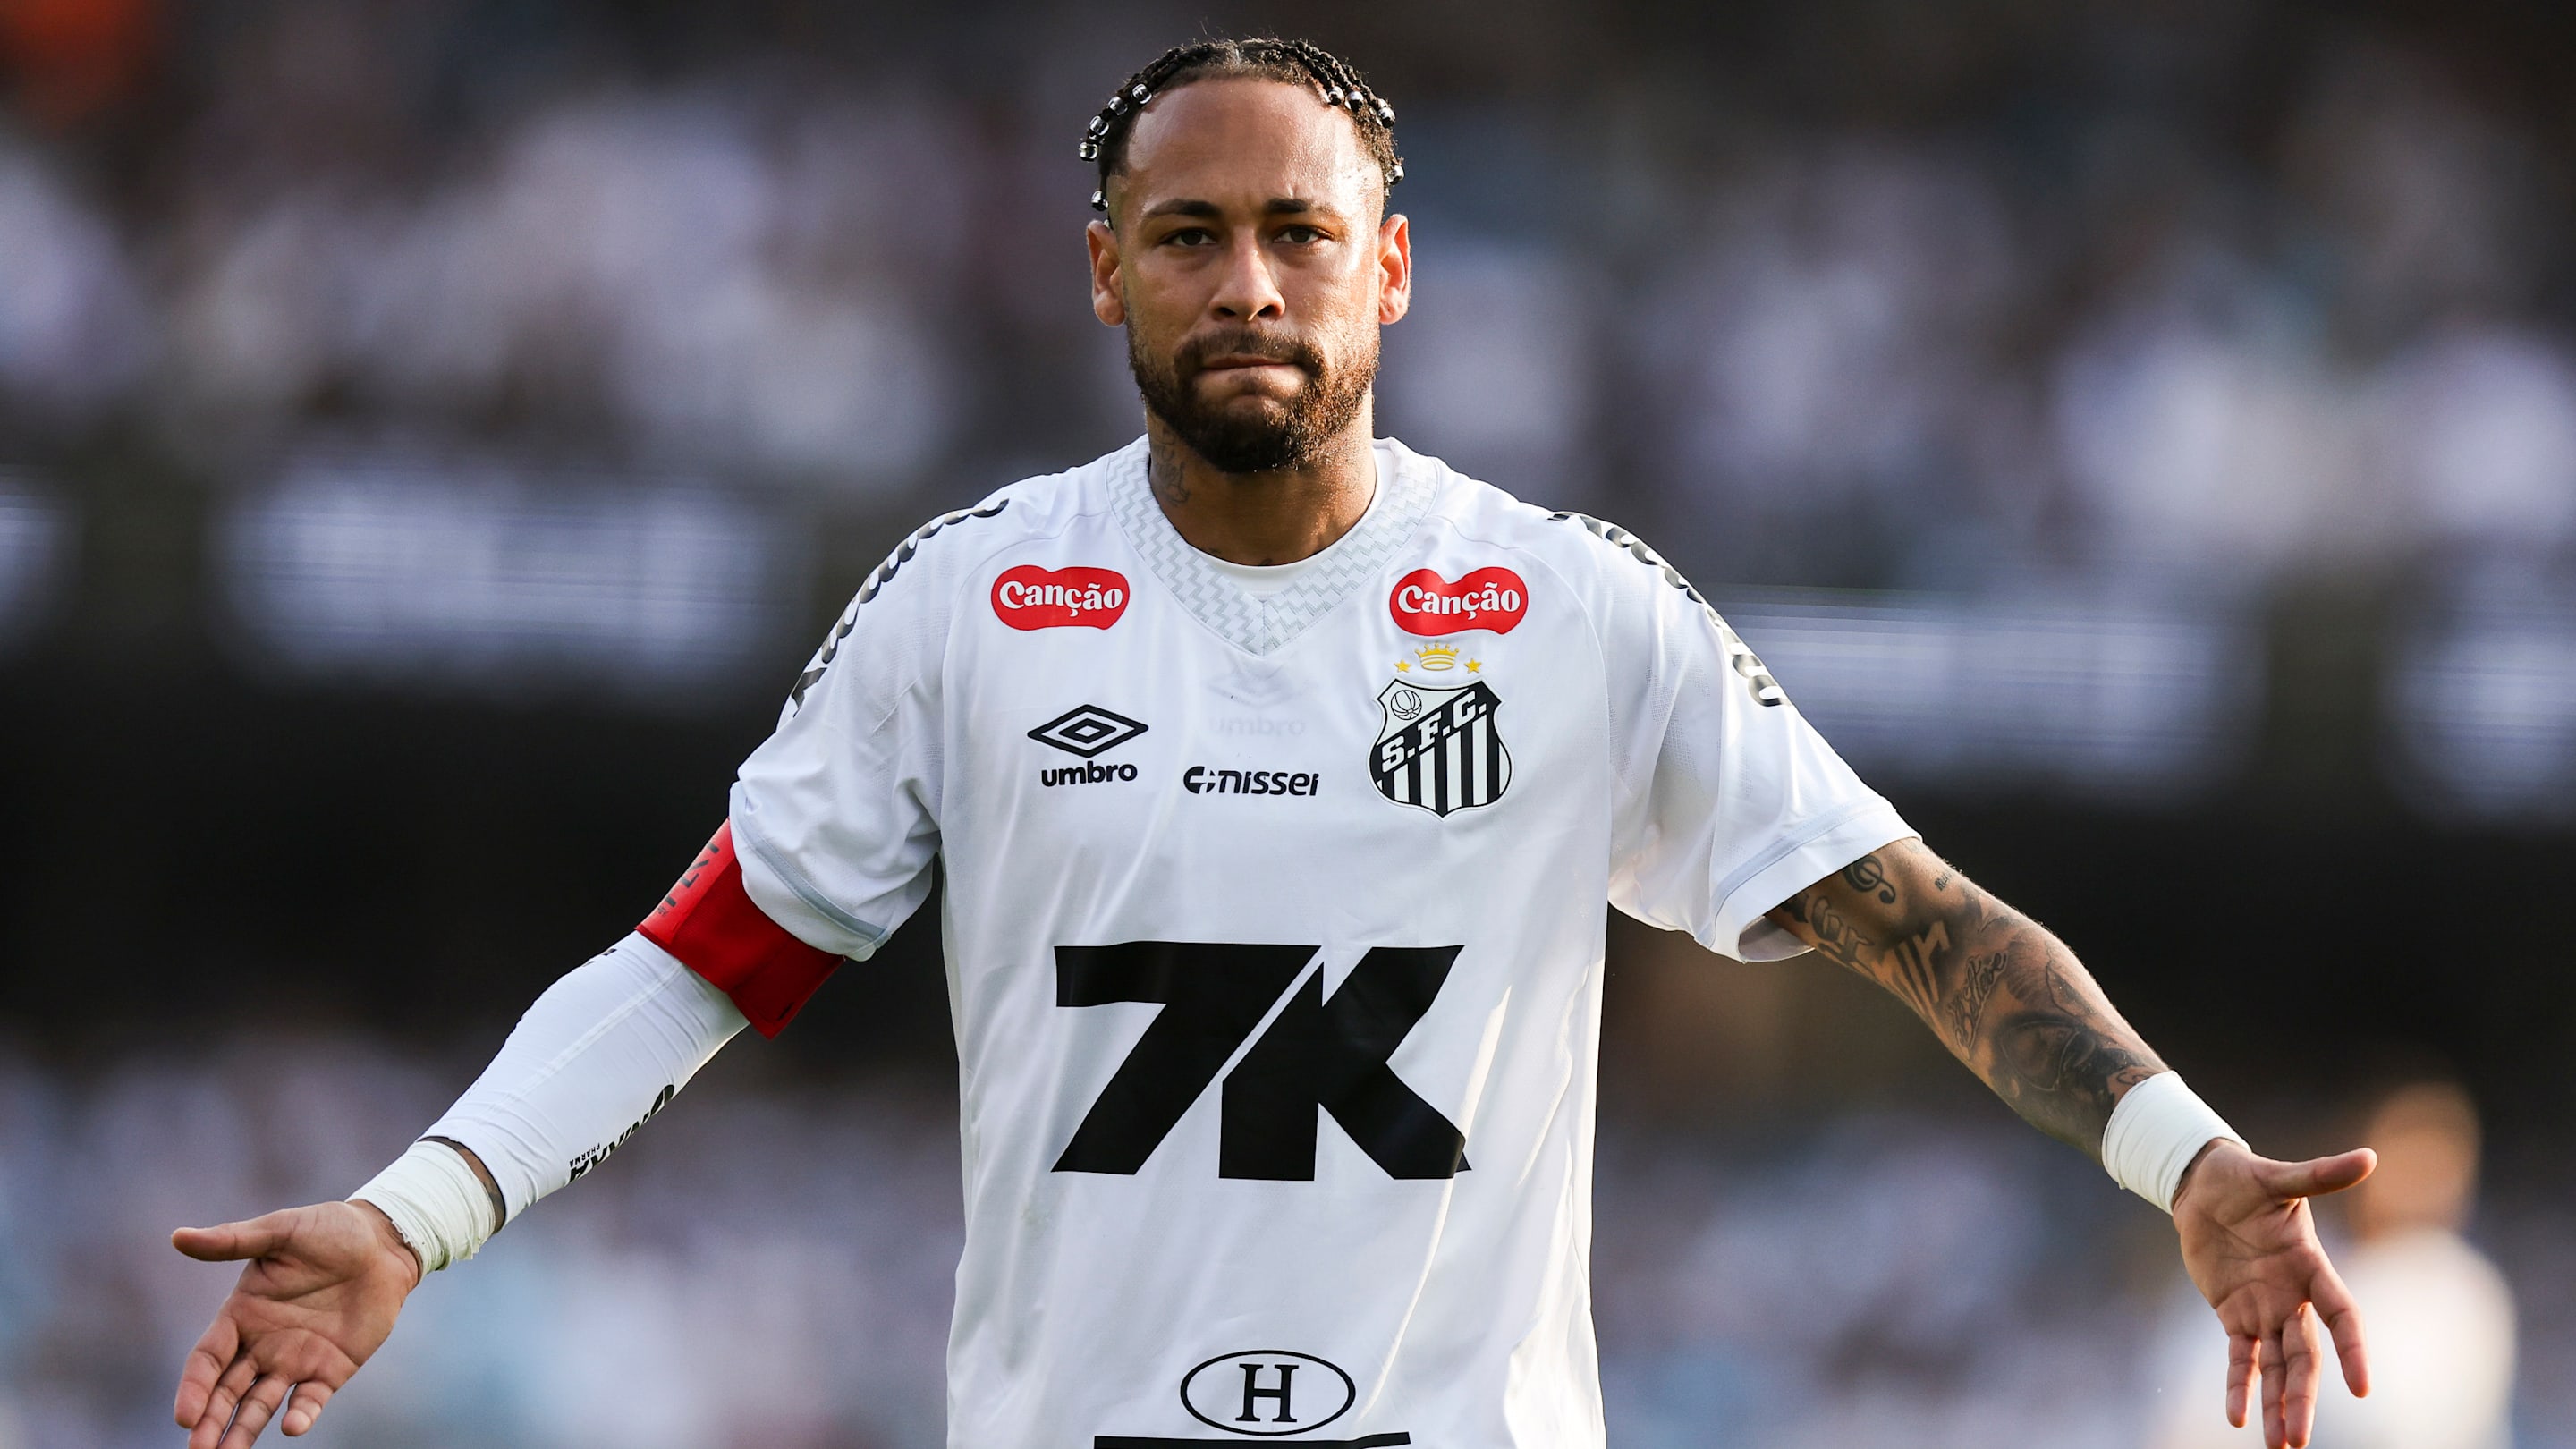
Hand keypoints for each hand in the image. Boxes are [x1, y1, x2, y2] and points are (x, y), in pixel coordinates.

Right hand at [171, 1200, 421, 1447]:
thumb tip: (178, 1237)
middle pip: (227, 1391)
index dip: (194, 1387)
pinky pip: (310, 1400)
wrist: (385, 1241)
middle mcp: (261, 1344)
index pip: (207, 1359)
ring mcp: (295, 1360)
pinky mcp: (330, 1370)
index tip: (186, 1416)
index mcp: (241, 1314)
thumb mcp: (281, 1230)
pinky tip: (293, 1426)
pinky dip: (301, 1415)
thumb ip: (233, 1240)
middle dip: (210, 1421)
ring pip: (260, 1405)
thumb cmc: (329, 1230)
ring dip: (243, 1431)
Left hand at [2172, 1140, 2373, 1448]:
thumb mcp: (2278, 1177)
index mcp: (2312, 1267)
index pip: (2342, 1316)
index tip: (2363, 1387)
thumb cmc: (2245, 1177)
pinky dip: (2239, 1384)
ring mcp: (2264, 1309)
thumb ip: (2319, 1174)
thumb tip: (2370, 1157)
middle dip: (2302, 1396)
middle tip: (2299, 1439)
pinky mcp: (2233, 1314)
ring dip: (2278, 1403)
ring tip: (2281, 1445)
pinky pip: (2239, 1357)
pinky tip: (2238, 1418)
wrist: (2204, 1185)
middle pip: (2304, 1356)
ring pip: (2277, 1366)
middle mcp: (2293, 1297)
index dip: (2353, 1349)